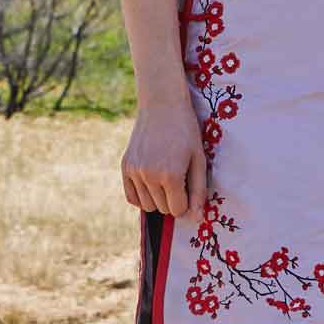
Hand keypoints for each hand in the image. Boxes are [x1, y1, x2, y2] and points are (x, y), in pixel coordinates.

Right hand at [123, 93, 207, 218]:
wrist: (162, 104)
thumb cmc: (186, 131)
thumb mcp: (199, 160)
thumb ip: (198, 191)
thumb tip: (196, 219)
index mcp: (170, 176)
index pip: (178, 210)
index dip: (186, 202)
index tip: (188, 185)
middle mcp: (149, 176)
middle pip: (163, 209)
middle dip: (173, 199)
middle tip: (178, 175)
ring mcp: (135, 171)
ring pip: (147, 206)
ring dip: (158, 198)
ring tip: (165, 176)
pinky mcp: (125, 167)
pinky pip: (132, 198)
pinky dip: (142, 195)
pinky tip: (151, 180)